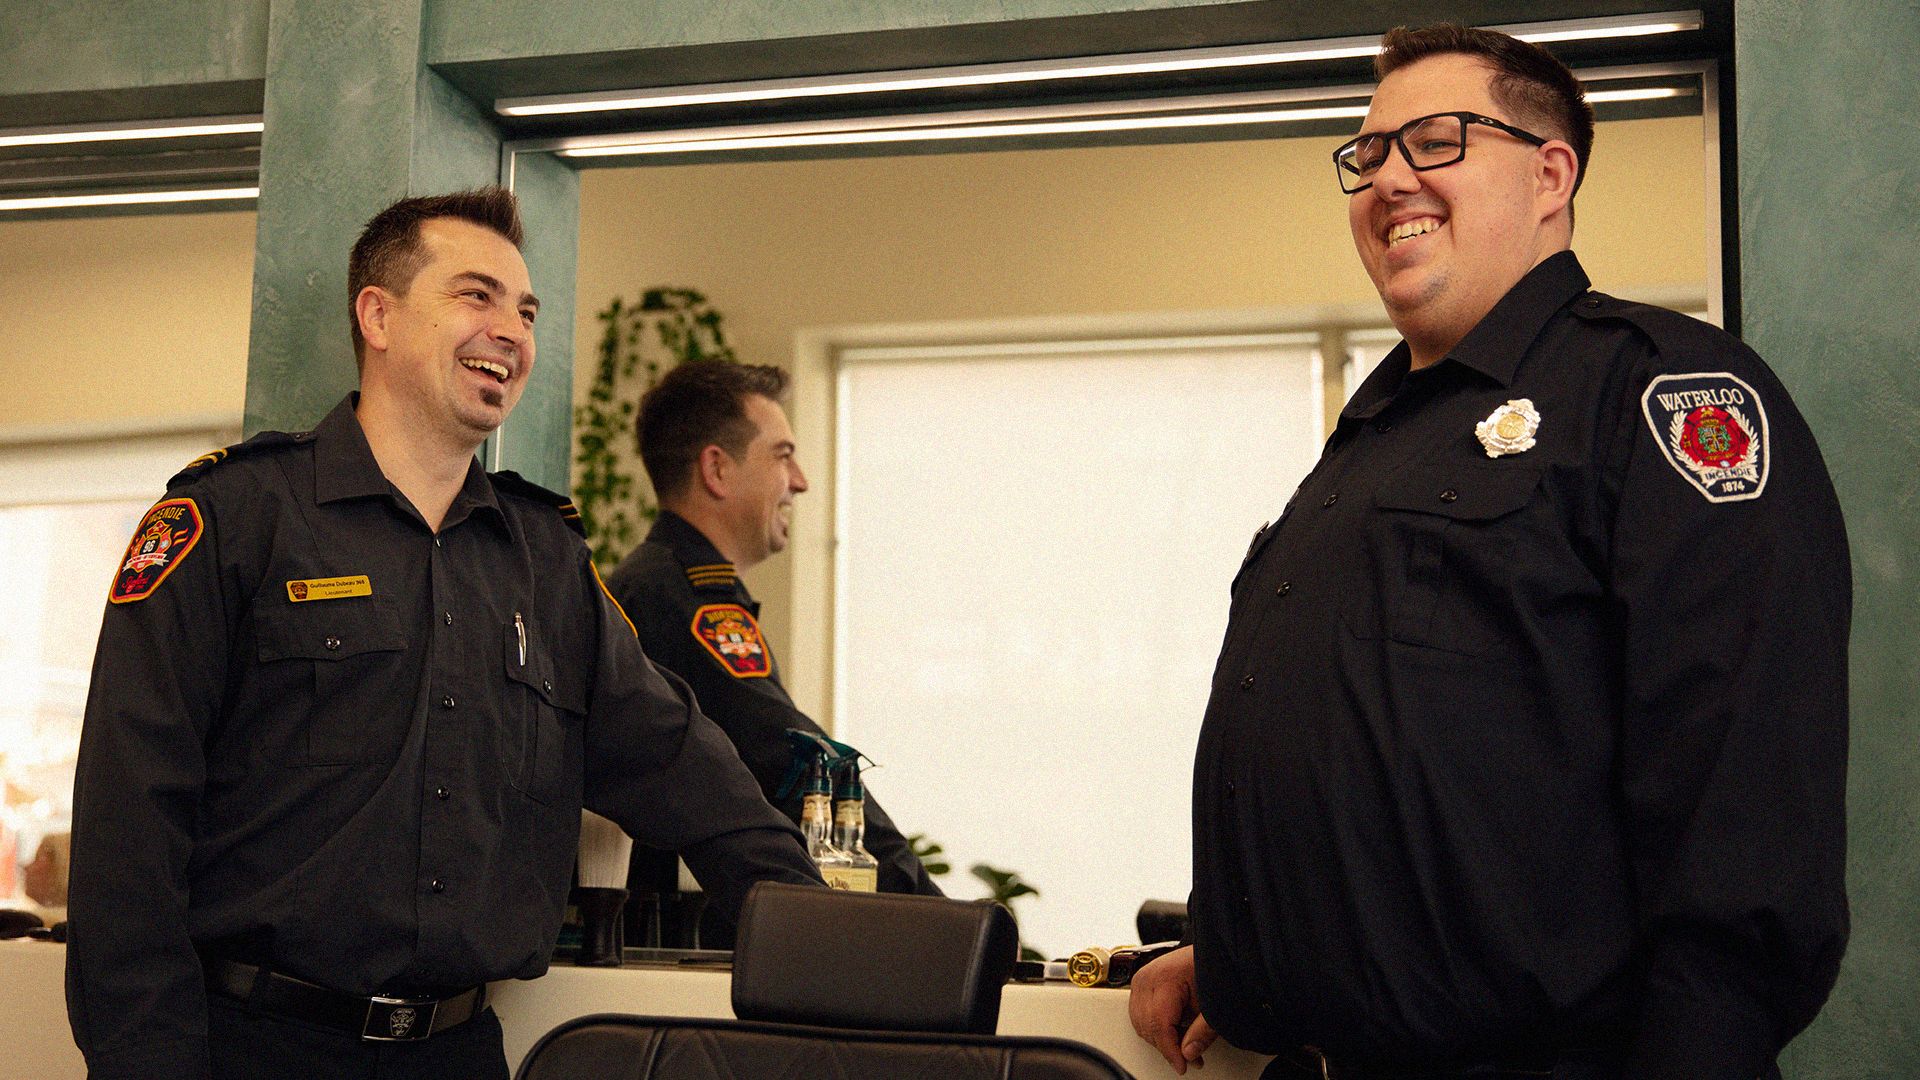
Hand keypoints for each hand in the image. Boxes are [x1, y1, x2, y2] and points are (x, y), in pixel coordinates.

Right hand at [1127, 945, 1216, 1073]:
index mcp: (1165, 977)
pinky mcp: (1141, 984)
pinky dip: (1153, 1028)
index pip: (1159, 1024)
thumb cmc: (1212, 967)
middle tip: (1190, 1058)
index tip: (1182, 1065)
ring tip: (1183, 1045)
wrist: (1209, 950)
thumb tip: (1188, 1054)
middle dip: (1167, 1047)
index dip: (1170, 1050)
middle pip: (1146, 1026)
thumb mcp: (1215, 1001)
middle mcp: (1147, 977)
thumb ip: (1203, 1030)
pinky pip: (1139, 1014)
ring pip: (1139, 1023)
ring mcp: (1141, 979)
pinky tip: (1173, 1031)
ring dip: (1159, 1039)